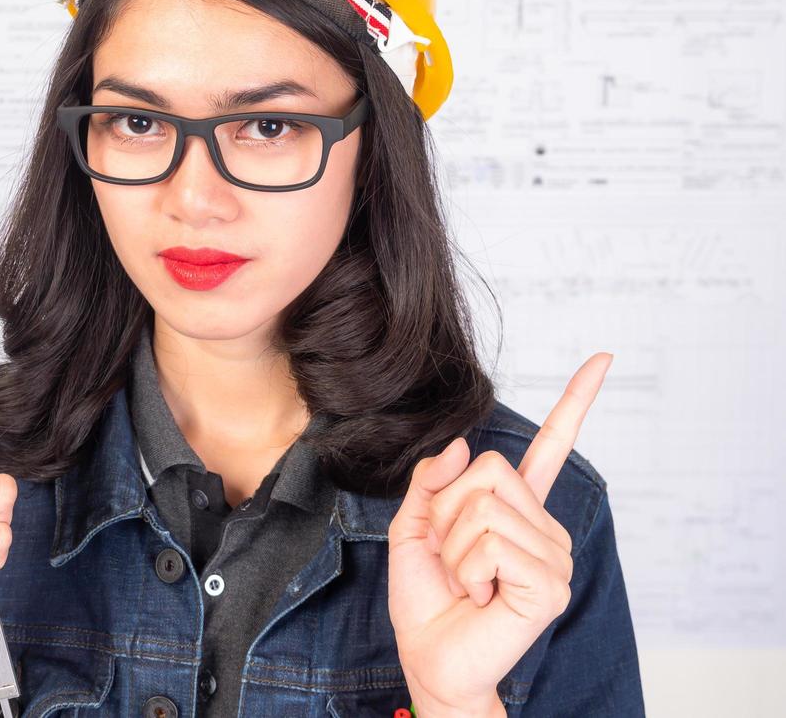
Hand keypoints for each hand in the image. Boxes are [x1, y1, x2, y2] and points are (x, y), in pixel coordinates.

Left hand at [387, 352, 612, 717]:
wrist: (431, 658)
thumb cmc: (426, 598)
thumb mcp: (413, 527)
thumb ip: (432, 482)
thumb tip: (464, 443)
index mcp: (515, 508)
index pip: (553, 446)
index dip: (576, 401)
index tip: (603, 359)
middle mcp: (543, 526)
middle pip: (489, 470)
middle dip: (447, 510)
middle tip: (451, 555)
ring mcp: (553, 555)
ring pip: (484, 508)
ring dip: (454, 547)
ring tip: (468, 582)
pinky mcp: (550, 584)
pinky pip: (491, 544)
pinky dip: (468, 569)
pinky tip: (481, 596)